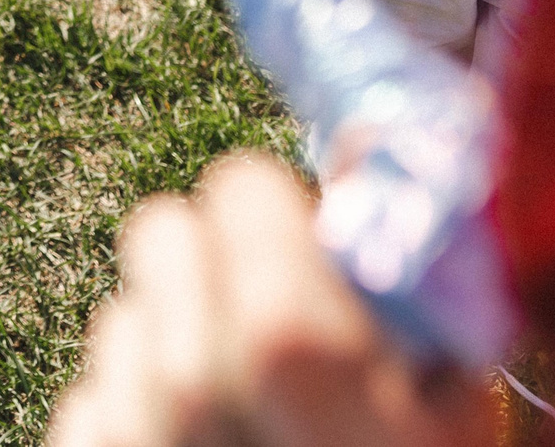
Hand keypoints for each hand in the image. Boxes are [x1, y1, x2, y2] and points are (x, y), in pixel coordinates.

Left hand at [47, 154, 492, 446]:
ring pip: (123, 315)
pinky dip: (137, 417)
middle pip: (161, 232)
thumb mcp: (462, 404)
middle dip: (218, 266)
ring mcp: (132, 438)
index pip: (234, 188)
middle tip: (277, 330)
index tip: (313, 256)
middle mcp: (191, 386)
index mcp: (296, 350)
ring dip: (176, 343)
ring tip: (249, 419)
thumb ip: (415, 272)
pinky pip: (92, 398)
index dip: (279, 219)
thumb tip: (365, 137)